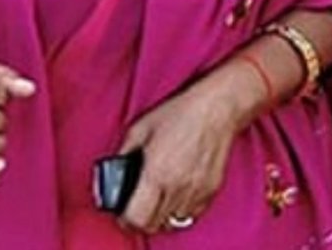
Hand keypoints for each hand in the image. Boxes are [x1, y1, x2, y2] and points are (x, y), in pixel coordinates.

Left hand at [118, 79, 240, 233]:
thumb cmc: (181, 112)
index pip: (136, 217)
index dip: (125, 217)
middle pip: (153, 224)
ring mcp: (196, 190)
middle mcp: (177, 185)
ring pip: (173, 222)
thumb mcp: (141, 127)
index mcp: (156, 172)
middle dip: (142, 218)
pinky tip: (178, 194)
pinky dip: (182, 210)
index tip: (123, 210)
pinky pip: (192, 214)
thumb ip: (123, 154)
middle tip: (139, 206)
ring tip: (159, 199)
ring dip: (163, 215)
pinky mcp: (211, 189)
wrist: (218, 106)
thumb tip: (114, 174)